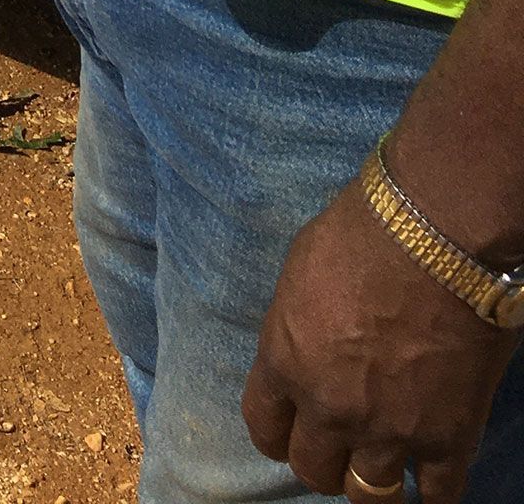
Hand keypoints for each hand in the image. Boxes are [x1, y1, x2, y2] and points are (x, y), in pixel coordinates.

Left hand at [244, 177, 520, 501]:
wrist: (433, 236)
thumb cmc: (359, 234)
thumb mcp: (298, 273)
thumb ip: (297, 327)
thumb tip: (308, 345)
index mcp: (284, 363)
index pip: (263, 427)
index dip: (278, 432)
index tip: (291, 429)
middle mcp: (329, 408)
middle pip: (312, 469)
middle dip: (323, 457)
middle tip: (340, 442)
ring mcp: (389, 431)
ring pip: (369, 496)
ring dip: (372, 482)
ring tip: (381, 465)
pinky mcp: (448, 439)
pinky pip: (438, 497)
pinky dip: (432, 495)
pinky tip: (430, 479)